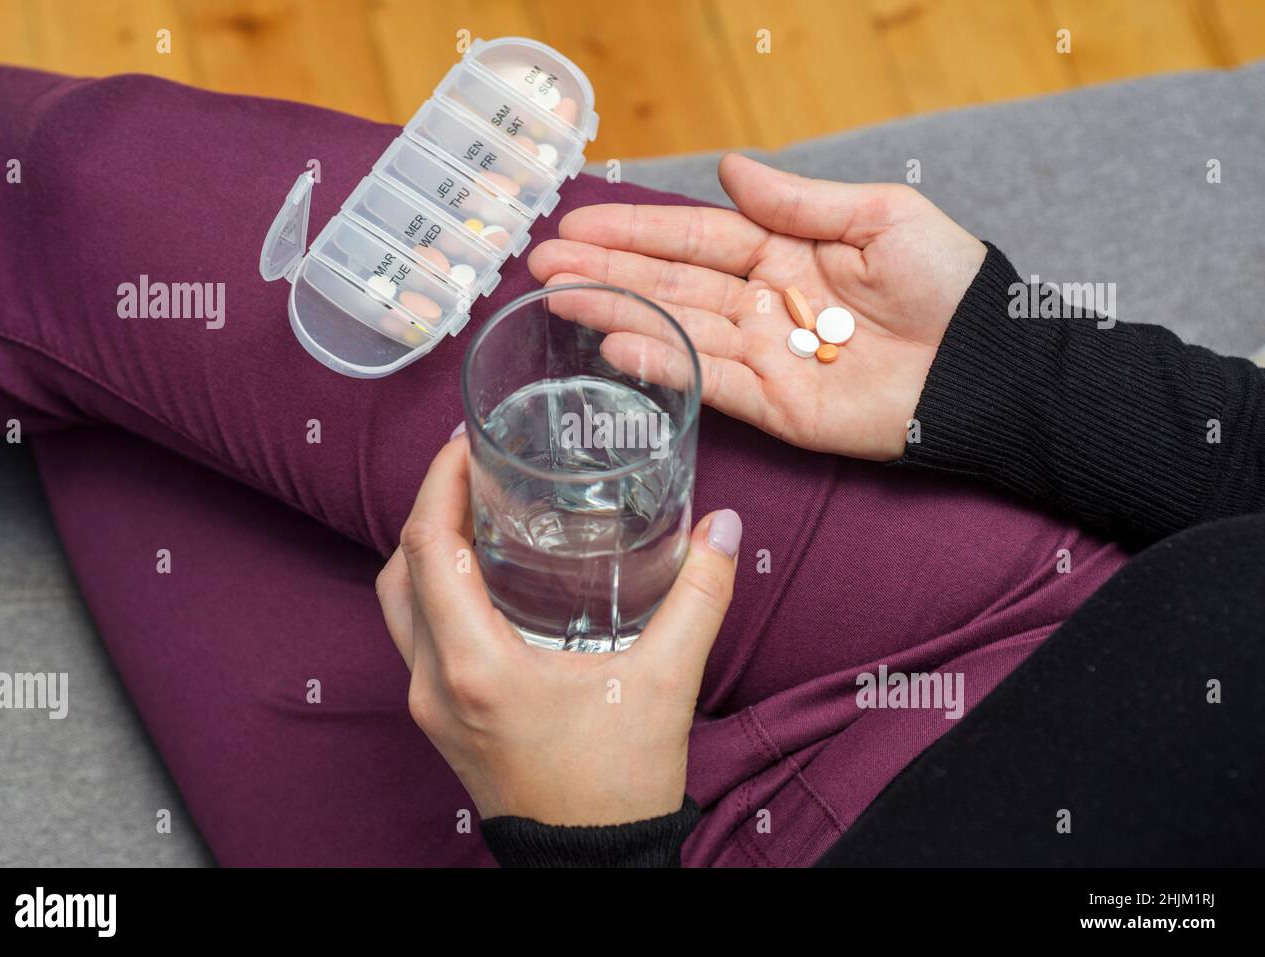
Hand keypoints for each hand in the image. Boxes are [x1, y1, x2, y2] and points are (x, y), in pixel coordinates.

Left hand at [375, 430, 742, 825]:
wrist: (591, 865)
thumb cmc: (617, 787)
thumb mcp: (665, 685)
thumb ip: (698, 598)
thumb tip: (722, 529)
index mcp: (476, 666)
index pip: (430, 549)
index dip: (439, 484)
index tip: (465, 443)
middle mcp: (435, 682)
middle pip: (401, 569)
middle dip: (429, 507)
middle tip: (471, 467)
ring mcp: (430, 705)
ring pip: (399, 606)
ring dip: (426, 551)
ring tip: (476, 511)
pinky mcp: (440, 719)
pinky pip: (415, 637)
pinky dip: (434, 591)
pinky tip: (484, 576)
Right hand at [529, 153, 987, 460]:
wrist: (987, 367)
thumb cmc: (950, 283)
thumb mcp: (879, 217)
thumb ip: (797, 201)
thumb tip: (731, 170)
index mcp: (787, 251)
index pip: (695, 237)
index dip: (636, 230)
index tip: (578, 225)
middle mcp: (765, 303)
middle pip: (671, 284)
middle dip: (607, 272)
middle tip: (542, 266)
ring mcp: (766, 357)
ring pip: (678, 330)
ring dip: (618, 315)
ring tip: (560, 299)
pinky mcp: (777, 408)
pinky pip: (710, 383)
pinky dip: (663, 366)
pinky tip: (616, 346)